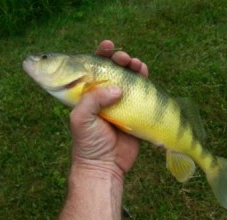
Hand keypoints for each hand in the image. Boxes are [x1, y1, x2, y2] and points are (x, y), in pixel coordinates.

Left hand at [70, 40, 148, 175]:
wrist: (104, 166)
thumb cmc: (88, 143)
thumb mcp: (81, 118)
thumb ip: (93, 99)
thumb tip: (117, 88)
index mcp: (88, 95)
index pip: (92, 69)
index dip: (99, 55)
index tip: (107, 45)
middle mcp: (103, 96)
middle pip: (113, 71)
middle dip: (119, 60)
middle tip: (123, 57)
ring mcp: (120, 103)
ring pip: (129, 80)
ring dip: (133, 68)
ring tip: (137, 63)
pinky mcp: (134, 112)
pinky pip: (141, 94)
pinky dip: (144, 82)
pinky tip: (145, 73)